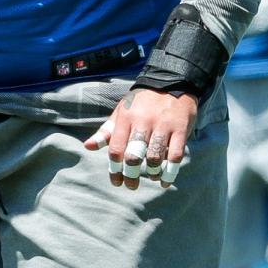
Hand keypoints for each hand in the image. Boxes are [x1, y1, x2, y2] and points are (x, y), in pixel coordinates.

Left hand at [84, 87, 198, 191]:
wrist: (171, 82)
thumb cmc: (141, 103)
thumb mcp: (121, 112)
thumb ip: (106, 131)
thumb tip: (88, 146)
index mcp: (126, 119)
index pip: (116, 149)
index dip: (114, 170)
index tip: (116, 182)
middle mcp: (143, 122)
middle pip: (133, 156)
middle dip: (131, 175)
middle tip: (131, 185)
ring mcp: (162, 126)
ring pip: (154, 157)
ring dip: (151, 173)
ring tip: (151, 177)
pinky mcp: (180, 129)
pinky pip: (175, 156)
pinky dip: (170, 172)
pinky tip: (165, 181)